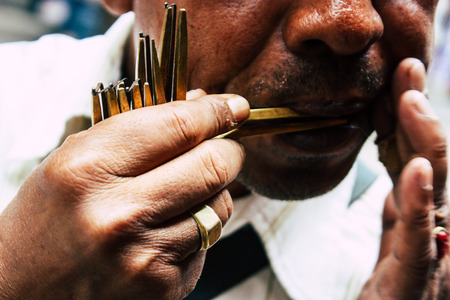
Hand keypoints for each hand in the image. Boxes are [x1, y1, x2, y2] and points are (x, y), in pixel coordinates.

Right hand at [0, 92, 248, 298]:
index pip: (179, 126)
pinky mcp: (162, 289)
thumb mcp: (78, 159)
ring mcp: (144, 258)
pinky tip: (165, 233)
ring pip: (219, 207)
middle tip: (224, 147)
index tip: (232, 107)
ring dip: (212, 193)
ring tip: (181, 195)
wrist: (23, 290)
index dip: (216, 112)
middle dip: (228, 151)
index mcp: (89, 169)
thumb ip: (140, 129)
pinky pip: (205, 244)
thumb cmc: (49, 218)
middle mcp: (119, 215)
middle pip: (214, 166)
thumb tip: (202, 106)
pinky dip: (195, 230)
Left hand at [360, 58, 448, 298]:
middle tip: (406, 68)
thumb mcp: (397, 234)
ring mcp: (437, 247)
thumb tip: (408, 167)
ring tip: (409, 98)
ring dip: (424, 138)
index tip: (394, 81)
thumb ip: (404, 203)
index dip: (406, 116)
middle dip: (418, 111)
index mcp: (428, 210)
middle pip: (430, 156)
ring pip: (434, 183)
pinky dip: (419, 198)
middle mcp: (440, 222)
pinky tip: (417, 169)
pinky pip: (418, 232)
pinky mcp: (417, 273)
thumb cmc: (396, 288)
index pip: (417, 153)